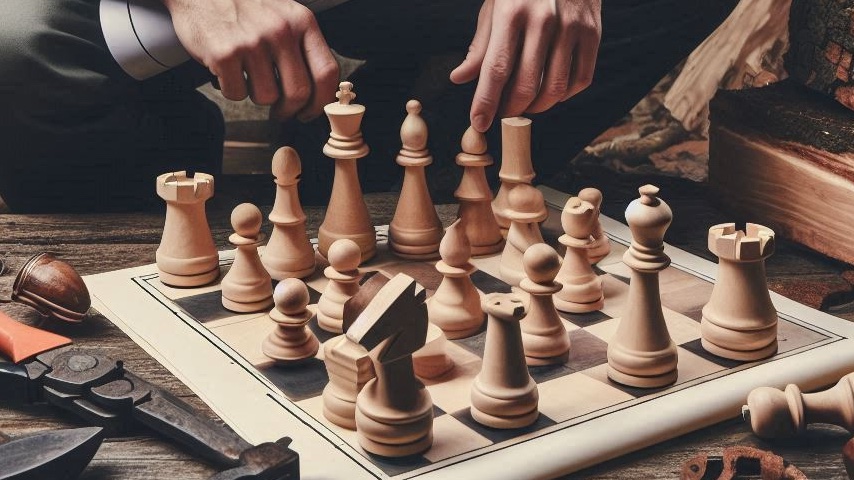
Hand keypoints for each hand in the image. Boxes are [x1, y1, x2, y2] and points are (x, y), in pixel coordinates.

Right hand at [162, 0, 338, 120]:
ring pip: (266, 97)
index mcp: (302, 21)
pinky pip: (237, 94)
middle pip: (299, 93)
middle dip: (289, 110)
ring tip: (247, 76)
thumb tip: (316, 93)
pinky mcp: (225, 53)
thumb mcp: (284, 14)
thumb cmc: (244, 7)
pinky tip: (227, 71)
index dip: (321, 101)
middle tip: (280, 112)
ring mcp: (252, 42)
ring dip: (257, 96)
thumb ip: (302, 46)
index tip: (310, 111)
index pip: (327, 72)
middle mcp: (280, 30)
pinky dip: (231, 89)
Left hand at [450, 0, 600, 131]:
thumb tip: (460, 78)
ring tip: (526, 106)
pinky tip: (552, 92)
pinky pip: (581, 78)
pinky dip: (565, 95)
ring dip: (538, 106)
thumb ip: (480, 45)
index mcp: (511, 12)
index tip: (479, 123)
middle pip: (526, 84)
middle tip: (503, 114)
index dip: (486, 102)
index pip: (496, 69)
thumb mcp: (494, 7)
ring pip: (555, 87)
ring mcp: (571, 26)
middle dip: (511, 109)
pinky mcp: (592, 31)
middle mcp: (543, 20)